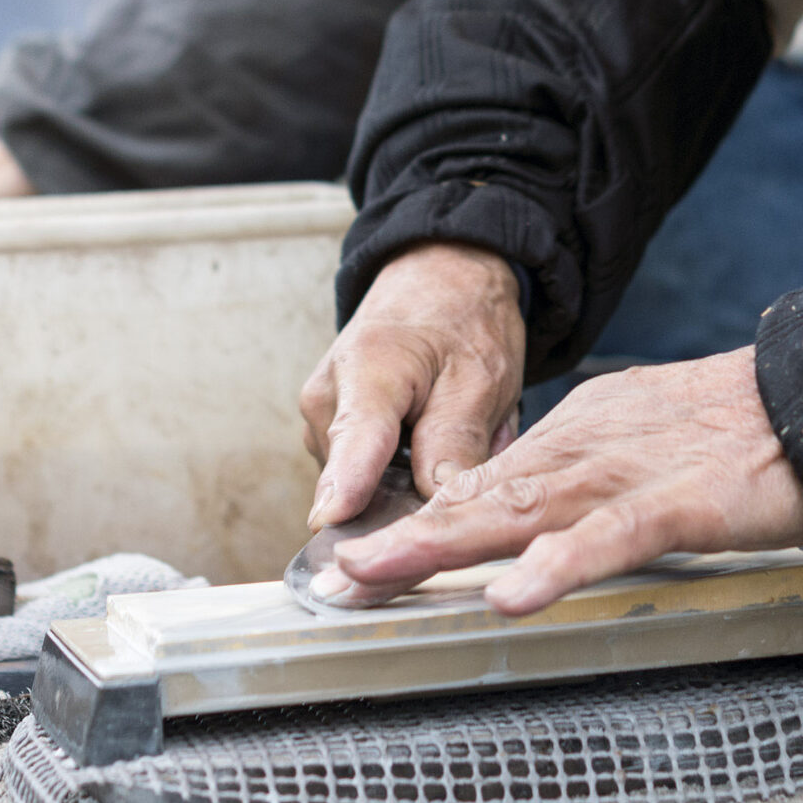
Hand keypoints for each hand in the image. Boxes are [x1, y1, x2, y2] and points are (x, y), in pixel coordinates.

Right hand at [299, 242, 524, 528]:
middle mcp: (327, 399)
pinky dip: (405, 466)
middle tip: (471, 444)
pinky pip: (366, 474)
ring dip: (416, 476)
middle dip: (419, 490)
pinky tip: (430, 434)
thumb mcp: (480, 376)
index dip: (346, 488)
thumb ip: (457, 441)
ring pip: (367, 485)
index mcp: (369, 370)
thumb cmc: (460, 320)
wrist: (437, 279)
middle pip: (362, 484)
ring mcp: (321, 419)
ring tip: (452, 429)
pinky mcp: (329, 433)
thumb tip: (435, 507)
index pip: (355, 440)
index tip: (331, 523)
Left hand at [315, 347, 802, 615]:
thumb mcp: (631, 449)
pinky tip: (511, 594)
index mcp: (571, 446)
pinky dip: (557, 567)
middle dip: (401, 542)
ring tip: (379, 576)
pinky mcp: (676, 504)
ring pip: (520, 516)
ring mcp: (624, 478)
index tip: (355, 563)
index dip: (413, 527)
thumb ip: (570, 483)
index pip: (477, 491)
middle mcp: (581, 458)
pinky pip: (608, 540)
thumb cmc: (730, 432)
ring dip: (443, 548)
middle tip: (337, 576)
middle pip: (476, 502)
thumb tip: (505, 514)